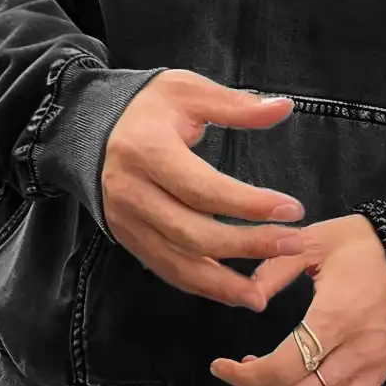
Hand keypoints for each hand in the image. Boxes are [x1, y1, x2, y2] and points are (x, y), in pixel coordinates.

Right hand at [102, 69, 305, 310]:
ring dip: (223, 283)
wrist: (93, 125)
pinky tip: (231, 293)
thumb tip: (283, 108)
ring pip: (178, 263)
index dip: (248, 204)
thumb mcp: (189, 90)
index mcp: (148, 151)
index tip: (291, 209)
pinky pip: (166, 269)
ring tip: (263, 295)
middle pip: (194, 233)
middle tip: (293, 244)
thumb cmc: (149, 106)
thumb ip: (236, 105)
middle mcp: (132, 192)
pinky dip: (200, 286)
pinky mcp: (127, 237)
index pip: (204, 189)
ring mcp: (126, 220)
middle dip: (247, 245)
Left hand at [209, 214, 385, 385]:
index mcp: (337, 315)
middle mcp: (357, 349)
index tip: (222, 365)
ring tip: (266, 382)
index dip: (247, 375)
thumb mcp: (315, 240)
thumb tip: (249, 297)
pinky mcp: (382, 373)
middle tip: (240, 370)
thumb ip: (276, 267)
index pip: (285, 367)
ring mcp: (373, 366)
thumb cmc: (365, 243)